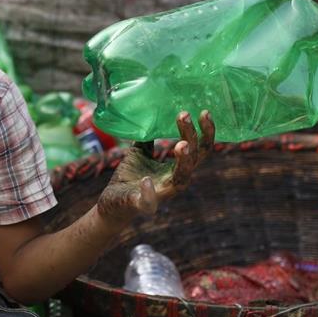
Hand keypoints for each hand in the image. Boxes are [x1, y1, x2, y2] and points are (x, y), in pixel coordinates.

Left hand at [96, 110, 214, 224]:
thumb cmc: (130, 177)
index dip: (205, 132)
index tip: (205, 112)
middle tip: (184, 114)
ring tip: (182, 143)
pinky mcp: (142, 204)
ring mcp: (161, 193)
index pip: (199, 149)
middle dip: (193, 136)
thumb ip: (149, 138)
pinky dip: (148, 192)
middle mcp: (175, 181)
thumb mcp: (139, 153)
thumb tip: (151, 114)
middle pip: (194, 159)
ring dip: (184, 161)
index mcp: (177, 168)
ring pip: (180, 179)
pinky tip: (146, 180)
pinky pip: (148, 201)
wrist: (112, 203)